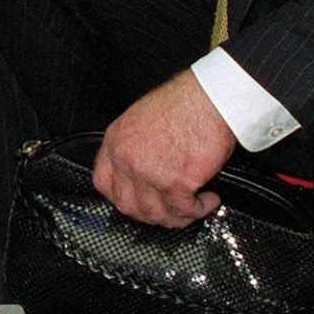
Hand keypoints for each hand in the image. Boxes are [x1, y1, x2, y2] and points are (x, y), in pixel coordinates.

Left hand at [92, 71, 237, 227]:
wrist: (210, 98)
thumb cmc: (184, 103)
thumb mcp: (141, 119)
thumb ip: (134, 146)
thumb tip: (142, 172)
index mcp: (116, 140)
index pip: (103, 183)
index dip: (120, 198)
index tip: (137, 202)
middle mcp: (127, 158)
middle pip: (128, 205)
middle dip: (151, 213)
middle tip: (169, 210)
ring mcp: (148, 173)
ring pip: (156, 214)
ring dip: (178, 215)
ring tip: (194, 205)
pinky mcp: (175, 183)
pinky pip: (183, 210)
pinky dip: (199, 209)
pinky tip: (208, 199)